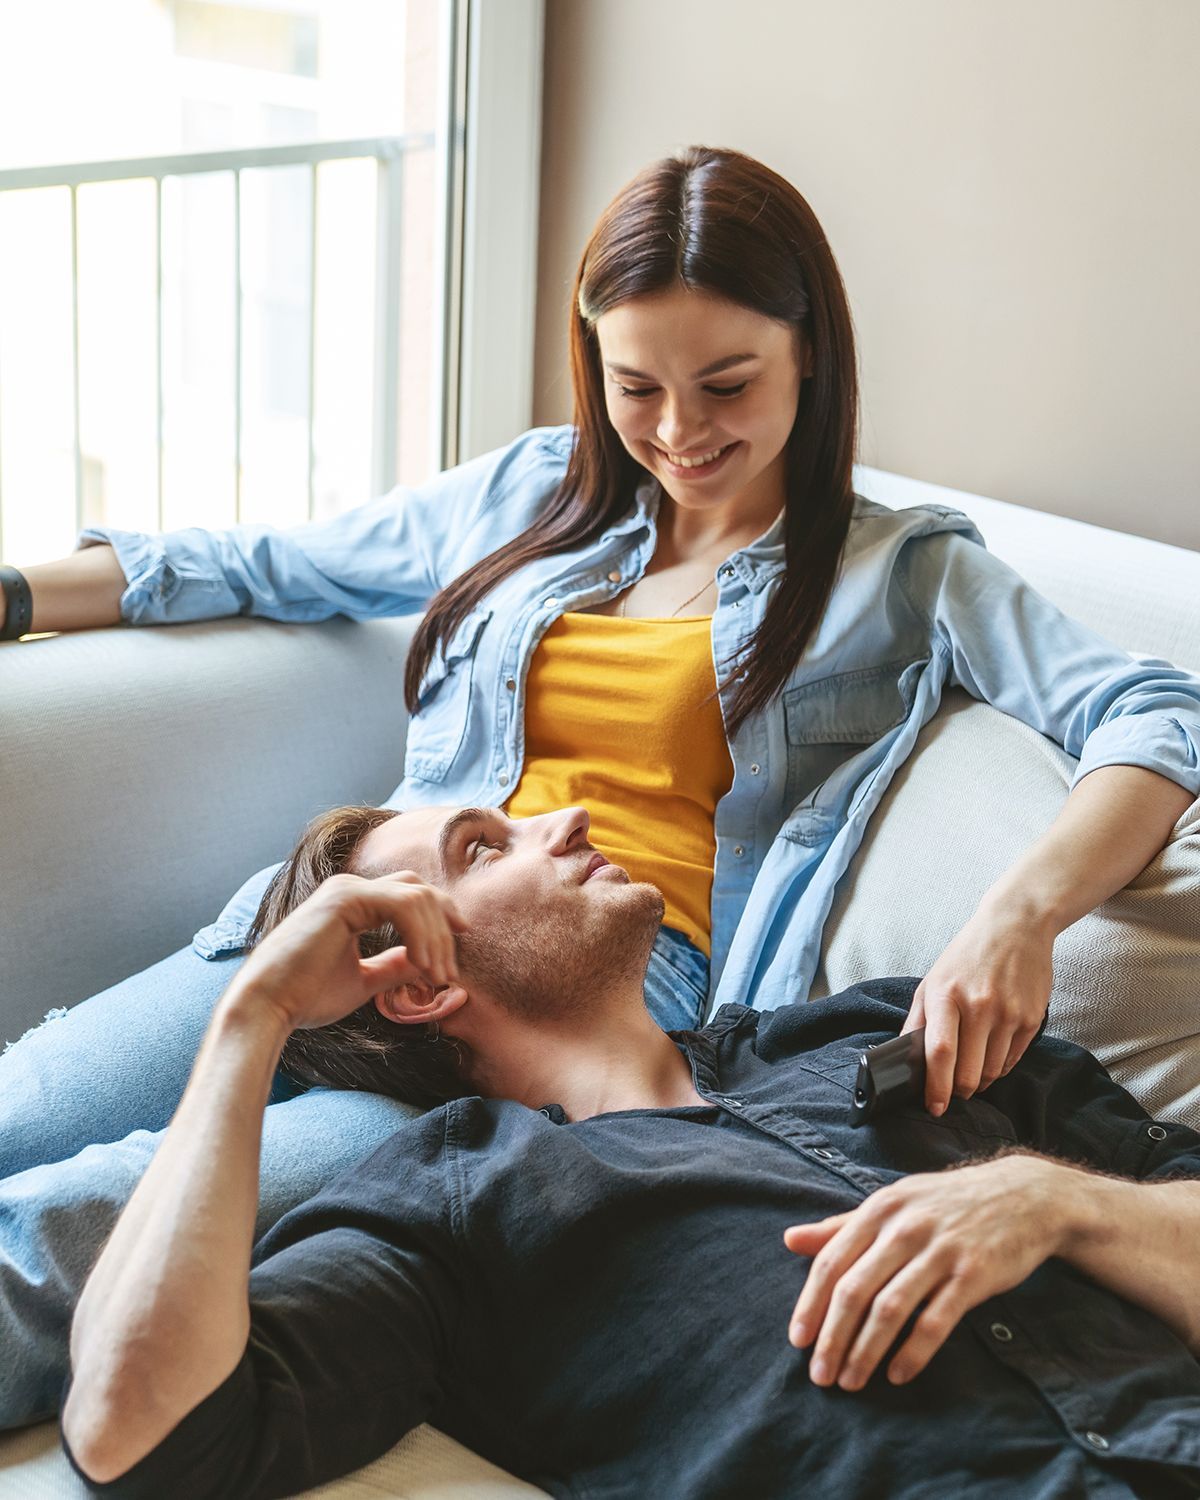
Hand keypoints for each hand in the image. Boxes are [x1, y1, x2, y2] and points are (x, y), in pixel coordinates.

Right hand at [226, 870, 468, 1031]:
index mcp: (353, 903)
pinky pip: (403, 904)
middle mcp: (350, 888)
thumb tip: (429, 963)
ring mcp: (347, 889)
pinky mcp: (345, 898)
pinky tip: (423, 965)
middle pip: (419, 890)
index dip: (440, 918)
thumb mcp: (364, 980)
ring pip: (416, 896)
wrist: (268, 1007)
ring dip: (436, 938)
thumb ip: (395, 966)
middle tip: (449, 972)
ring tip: (439, 977)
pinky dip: (421, 934)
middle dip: (444, 927)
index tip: (454, 955)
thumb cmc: (307, 997)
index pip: (410, 896)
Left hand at [783, 1154, 1067, 1389]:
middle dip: (833, 1337)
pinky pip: (936, 1320)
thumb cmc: (946, 1203)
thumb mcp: (893, 1204)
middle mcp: (905, 1227)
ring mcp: (940, 1250)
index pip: (832, 1261)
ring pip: (890, 1308)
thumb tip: (790, 1239)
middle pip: (856, 1289)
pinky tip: (897, 1374)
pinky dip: (913, 1352)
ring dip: (866, 1350)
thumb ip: (843, 1225)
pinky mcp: (973, 1275)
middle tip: (820, 1375)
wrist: (1023, 1195)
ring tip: (852, 1380)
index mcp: (880, 1209)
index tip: (797, 1341)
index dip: (811, 1304)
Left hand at [901, 908, 1053, 1114]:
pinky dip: (998, 1068)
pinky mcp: (1031, 1019)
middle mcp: (979, 1006)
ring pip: (992, 1073)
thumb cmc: (967, 955)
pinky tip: (990, 1055)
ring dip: (980, 1082)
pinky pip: (1012, 1061)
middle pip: (969, 1073)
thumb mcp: (932, 980)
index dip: (935, 1087)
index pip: (940, 1053)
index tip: (933, 1107)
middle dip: (958, 1092)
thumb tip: (903, 1057)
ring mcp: (1008, 1014)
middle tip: (952, 1093)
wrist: (1016, 926)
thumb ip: (917, 1020)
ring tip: (971, 1071)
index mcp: (946, 995)